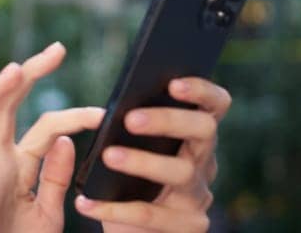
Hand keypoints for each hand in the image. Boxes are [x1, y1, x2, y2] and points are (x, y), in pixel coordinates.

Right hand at [0, 42, 105, 232]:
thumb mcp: (50, 213)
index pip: (43, 127)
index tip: (101, 112)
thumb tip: (63, 139)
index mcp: (17, 166)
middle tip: (55, 52)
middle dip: (27, 77)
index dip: (71, 116)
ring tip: (16, 71)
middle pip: (7, 109)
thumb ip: (55, 177)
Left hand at [75, 77, 231, 232]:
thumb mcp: (138, 150)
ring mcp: (199, 195)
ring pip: (180, 171)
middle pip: (203, 130)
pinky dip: (115, 209)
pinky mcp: (190, 225)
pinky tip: (85, 203)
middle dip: (168, 120)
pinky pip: (152, 215)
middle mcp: (203, 162)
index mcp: (195, 136)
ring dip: (143, 161)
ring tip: (109, 156)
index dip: (201, 90)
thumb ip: (135, 126)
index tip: (173, 83)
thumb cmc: (133, 182)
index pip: (215, 104)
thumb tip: (116, 106)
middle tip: (131, 119)